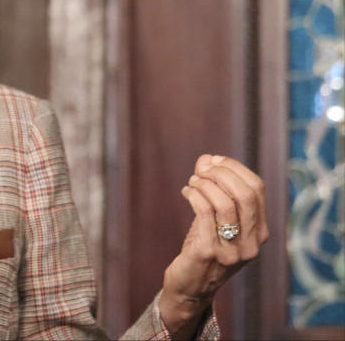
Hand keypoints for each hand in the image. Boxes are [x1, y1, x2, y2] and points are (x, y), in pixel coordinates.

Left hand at [159, 154, 267, 338]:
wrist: (191, 288)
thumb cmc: (203, 248)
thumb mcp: (214, 218)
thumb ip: (213, 189)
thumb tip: (207, 158)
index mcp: (260, 232)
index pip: (257, 189)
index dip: (236, 169)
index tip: (215, 160)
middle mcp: (252, 243)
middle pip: (244, 194)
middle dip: (221, 173)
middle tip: (202, 169)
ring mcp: (232, 250)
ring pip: (224, 203)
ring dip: (205, 184)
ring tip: (192, 181)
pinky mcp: (208, 253)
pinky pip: (204, 213)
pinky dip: (194, 195)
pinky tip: (186, 191)